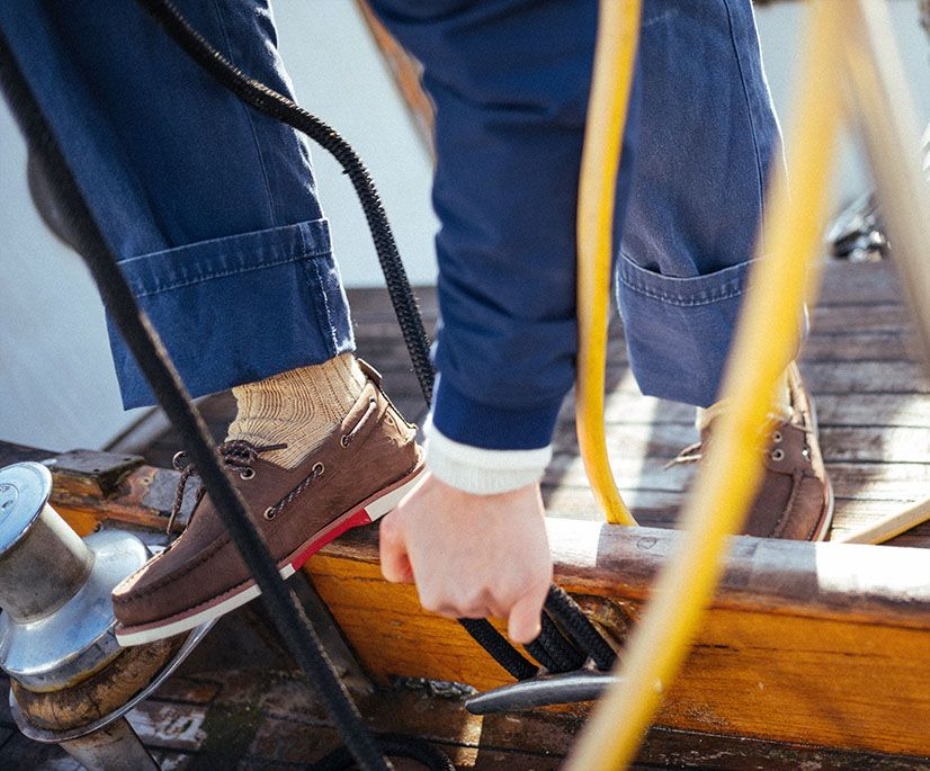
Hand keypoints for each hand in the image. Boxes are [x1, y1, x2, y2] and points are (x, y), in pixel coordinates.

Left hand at [379, 472, 551, 643]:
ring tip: (500, 542)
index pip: (449, 598)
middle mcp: (464, 603)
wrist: (483, 469)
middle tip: (482, 539)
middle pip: (477, 604)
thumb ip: (392, 560)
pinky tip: (524, 618)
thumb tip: (405, 582)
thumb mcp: (398, 524)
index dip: (457, 571)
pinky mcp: (529, 588)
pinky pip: (525, 629)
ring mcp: (498, 596)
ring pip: (502, 604)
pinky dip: (525, 623)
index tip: (464, 545)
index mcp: (433, 595)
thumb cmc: (441, 492)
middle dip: (479, 578)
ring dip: (504, 583)